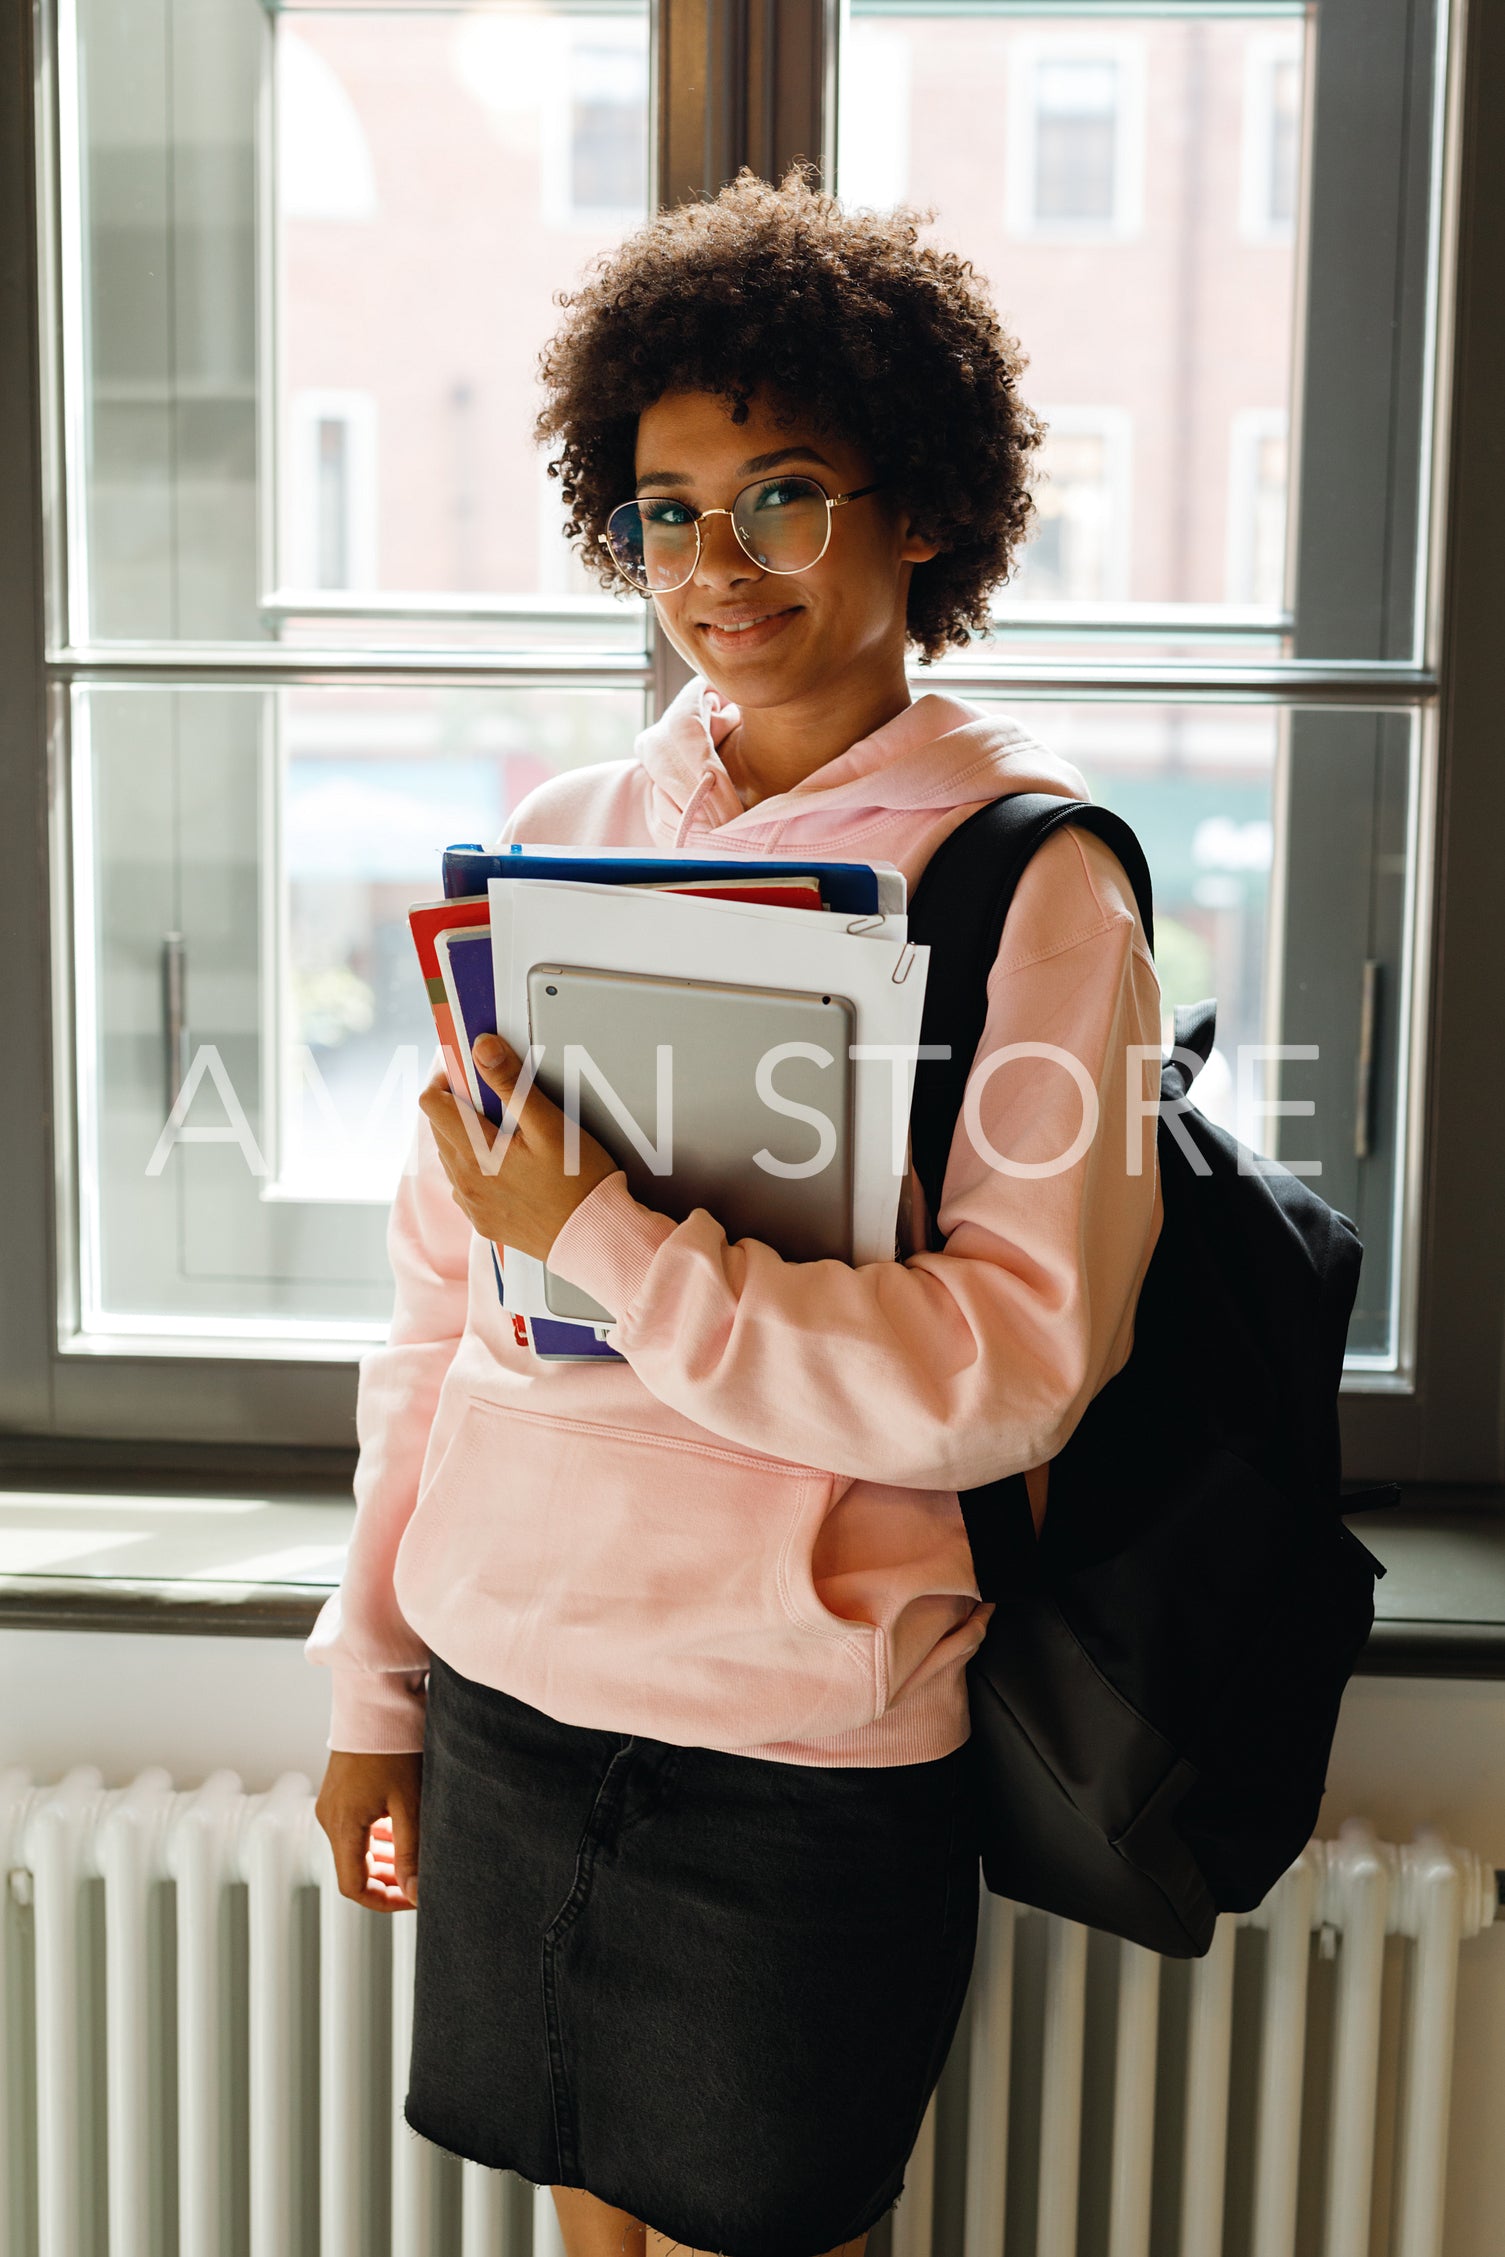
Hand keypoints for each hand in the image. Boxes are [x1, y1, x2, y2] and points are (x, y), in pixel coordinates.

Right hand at [316, 1750, 422, 1911]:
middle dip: (385, 1882)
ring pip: (353, 1849)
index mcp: (343, 1825)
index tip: (413, 1898)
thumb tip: (415, 1892)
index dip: (384, 1900)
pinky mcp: (336, 1793)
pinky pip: (352, 1829)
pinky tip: (398, 1835)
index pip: (354, 1886)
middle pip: (352, 1869)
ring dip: (381, 1860)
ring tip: (413, 1861)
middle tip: (418, 1882)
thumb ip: (411, 1851)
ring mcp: (330, 1804)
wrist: (376, 1701)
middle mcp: (329, 1818)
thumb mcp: (409, 1803)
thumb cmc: (394, 1746)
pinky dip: (374, 1839)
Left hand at [420, 1034, 618, 1260]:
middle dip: (459, 1107)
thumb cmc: (579, 1181)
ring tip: (507, 1133)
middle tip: (498, 1100)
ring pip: (451, 1157)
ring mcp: (472, 1207)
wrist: (595, 1237)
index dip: (446, 1081)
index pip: (431, 1104)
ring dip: (467, 1138)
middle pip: (439, 1129)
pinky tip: (508, 1165)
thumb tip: (481, 1048)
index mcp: (473, 1155)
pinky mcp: (484, 1223)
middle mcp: (463, 1183)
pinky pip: (466, 1185)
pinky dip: (477, 1167)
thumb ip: (512, 1084)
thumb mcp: (549, 1124)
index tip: (471, 1074)